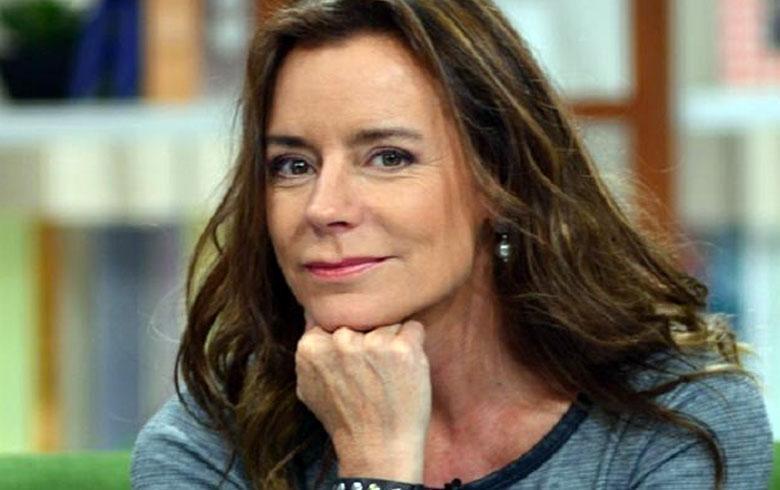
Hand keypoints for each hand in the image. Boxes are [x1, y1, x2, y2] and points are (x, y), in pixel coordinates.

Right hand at [295, 320, 430, 481]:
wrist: (377, 448)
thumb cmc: (345, 419)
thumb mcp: (309, 387)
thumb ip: (310, 352)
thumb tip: (312, 319)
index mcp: (312, 346)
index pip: (336, 318)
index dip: (349, 338)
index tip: (354, 362)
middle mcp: (340, 340)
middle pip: (363, 318)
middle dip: (369, 336)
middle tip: (373, 371)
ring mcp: (372, 344)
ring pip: (388, 322)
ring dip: (392, 341)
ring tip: (388, 375)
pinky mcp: (403, 350)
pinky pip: (413, 327)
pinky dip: (414, 345)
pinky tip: (404, 370)